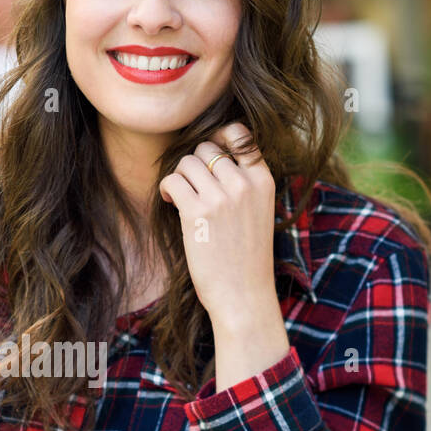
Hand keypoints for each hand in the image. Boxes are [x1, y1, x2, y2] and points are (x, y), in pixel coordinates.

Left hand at [158, 122, 289, 388]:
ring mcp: (220, 197)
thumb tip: (210, 155)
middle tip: (191, 186)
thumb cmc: (247, 258)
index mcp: (263, 180)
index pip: (240, 135)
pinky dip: (166, 188)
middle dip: (194, 163)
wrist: (243, 295)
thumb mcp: (258, 212)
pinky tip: (170, 203)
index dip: (218, 137)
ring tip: (180, 196)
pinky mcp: (197, 212)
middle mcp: (244, 183)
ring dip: (179, 176)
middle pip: (207, 148)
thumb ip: (244, 183)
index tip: (207, 157)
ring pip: (187, 161)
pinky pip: (173, 180)